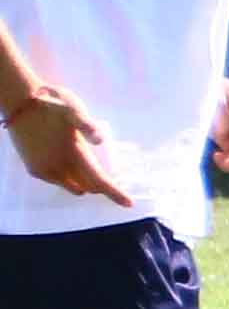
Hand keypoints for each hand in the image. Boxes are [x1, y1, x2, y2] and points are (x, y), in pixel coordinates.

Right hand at [4, 86, 129, 207]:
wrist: (19, 104)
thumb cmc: (51, 105)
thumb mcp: (73, 109)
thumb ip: (87, 125)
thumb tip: (100, 140)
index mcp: (73, 154)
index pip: (98, 180)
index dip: (114, 192)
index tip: (129, 203)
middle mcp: (58, 167)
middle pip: (88, 186)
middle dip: (102, 185)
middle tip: (110, 174)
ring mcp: (45, 170)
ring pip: (73, 186)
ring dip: (85, 182)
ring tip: (91, 168)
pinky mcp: (34, 170)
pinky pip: (58, 181)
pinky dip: (69, 179)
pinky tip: (70, 165)